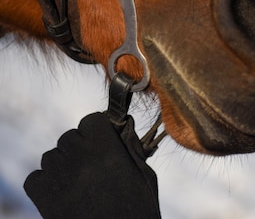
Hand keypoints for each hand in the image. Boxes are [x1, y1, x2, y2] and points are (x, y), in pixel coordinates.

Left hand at [23, 112, 160, 218]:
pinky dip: (45, 183)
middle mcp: (81, 160)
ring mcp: (59, 178)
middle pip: (68, 137)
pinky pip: (35, 177)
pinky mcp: (42, 198)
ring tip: (78, 183)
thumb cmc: (138, 210)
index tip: (102, 140)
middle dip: (79, 147)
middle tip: (92, 166)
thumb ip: (131, 147)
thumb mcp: (144, 174)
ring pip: (50, 156)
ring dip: (62, 164)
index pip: (91, 120)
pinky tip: (62, 193)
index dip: (96, 129)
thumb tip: (121, 126)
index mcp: (108, 151)